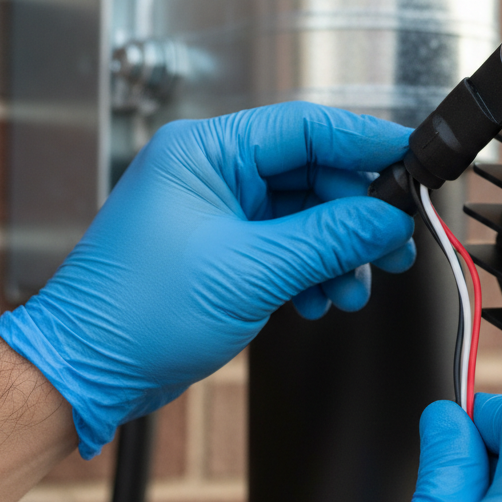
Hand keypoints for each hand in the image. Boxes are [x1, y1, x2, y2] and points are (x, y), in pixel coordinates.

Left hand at [0, 102, 414, 456]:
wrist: (89, 372)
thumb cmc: (135, 314)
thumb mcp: (251, 271)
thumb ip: (329, 238)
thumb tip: (388, 218)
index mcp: (205, 151)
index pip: (306, 128)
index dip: (366, 142)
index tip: (411, 159)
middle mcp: (213, 172)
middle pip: (314, 174)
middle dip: (357, 215)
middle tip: (393, 246)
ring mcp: (220, 210)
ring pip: (307, 214)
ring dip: (339, 251)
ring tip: (353, 288)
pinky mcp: (226, 246)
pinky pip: (290, 244)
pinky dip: (314, 270)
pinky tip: (320, 298)